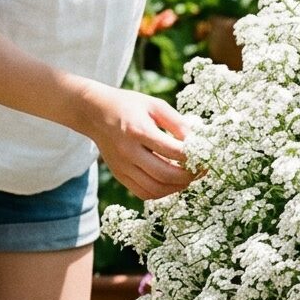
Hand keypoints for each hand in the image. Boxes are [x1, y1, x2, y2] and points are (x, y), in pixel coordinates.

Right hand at [84, 86, 191, 201]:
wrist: (95, 113)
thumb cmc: (129, 105)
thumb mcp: (155, 105)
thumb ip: (177, 122)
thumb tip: (197, 141)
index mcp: (138, 130)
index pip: (173, 151)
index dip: (193, 156)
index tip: (205, 154)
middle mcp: (128, 151)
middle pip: (165, 174)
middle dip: (189, 176)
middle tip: (201, 169)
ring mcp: (122, 166)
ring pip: (155, 189)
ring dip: (177, 187)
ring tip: (188, 176)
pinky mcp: (119, 175)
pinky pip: (144, 193)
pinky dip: (162, 192)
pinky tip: (172, 182)